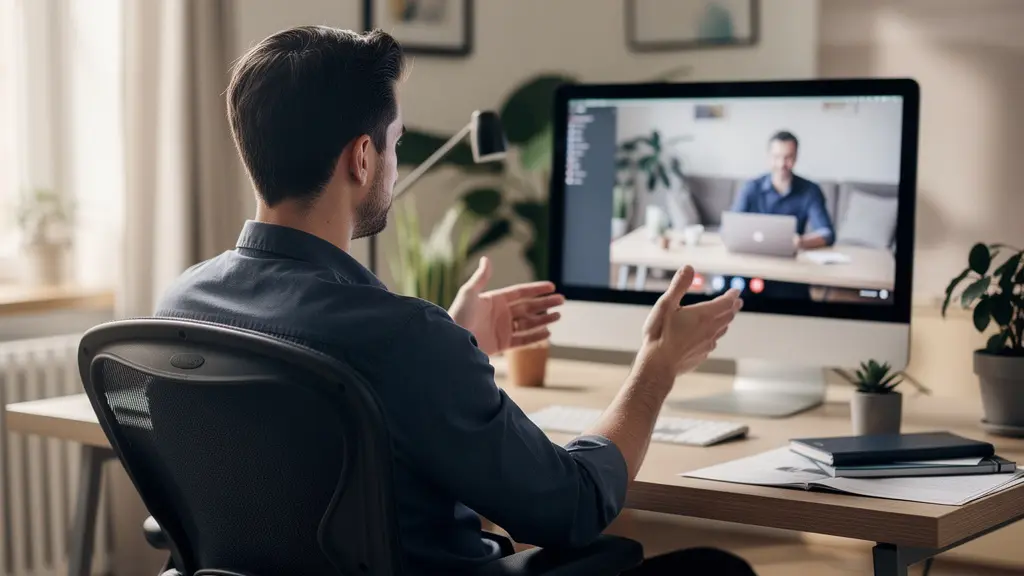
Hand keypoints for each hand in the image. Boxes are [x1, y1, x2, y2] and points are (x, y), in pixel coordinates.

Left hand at [448, 257, 564, 354]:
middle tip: (562, 300)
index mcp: (494, 300)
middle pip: (528, 307)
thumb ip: (481, 277)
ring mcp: (502, 329)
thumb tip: (486, 259)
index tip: (551, 286)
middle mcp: (500, 314)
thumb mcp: (469, 293)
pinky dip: (535, 337)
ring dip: (544, 319)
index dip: (536, 289)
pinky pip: (522, 340)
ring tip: (558, 315)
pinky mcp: (502, 344)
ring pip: (528, 323)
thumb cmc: (459, 315)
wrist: (453, 342)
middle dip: (545, 303)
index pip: (520, 292)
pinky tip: (547, 333)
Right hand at [639, 266, 741, 377]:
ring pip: (723, 330)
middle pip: (728, 316)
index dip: (732, 295)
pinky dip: (715, 335)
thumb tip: (689, 267)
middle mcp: (710, 329)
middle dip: (733, 307)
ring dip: (726, 321)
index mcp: (704, 315)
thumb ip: (679, 286)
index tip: (736, 291)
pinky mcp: (702, 355)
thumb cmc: (660, 334)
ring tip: (727, 317)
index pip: (726, 302)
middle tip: (736, 302)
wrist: (658, 365)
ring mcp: (707, 344)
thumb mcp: (666, 305)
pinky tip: (710, 337)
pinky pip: (713, 342)